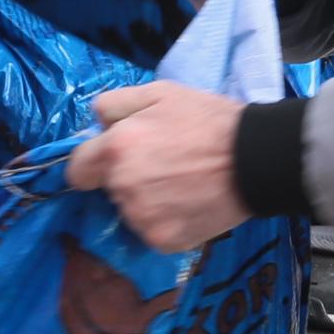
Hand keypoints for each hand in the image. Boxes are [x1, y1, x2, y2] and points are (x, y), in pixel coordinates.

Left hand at [67, 82, 251, 249]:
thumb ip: (115, 103)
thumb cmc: (209, 121)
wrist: (256, 159)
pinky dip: (166, 221)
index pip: (77, 171)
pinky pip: (152, 231)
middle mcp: (122, 188)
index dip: (93, 164)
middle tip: (163, 165)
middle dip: (126, 178)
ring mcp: (142, 219)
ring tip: (181, 185)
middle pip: (108, 190)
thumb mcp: (161, 93)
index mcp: (116, 149)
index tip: (113, 162)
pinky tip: (189, 204)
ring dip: (146, 202)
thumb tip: (95, 123)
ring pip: (130, 213)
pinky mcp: (163, 241)